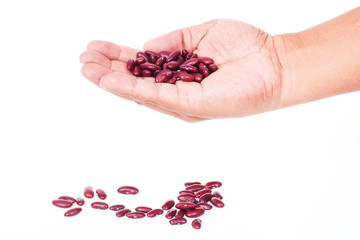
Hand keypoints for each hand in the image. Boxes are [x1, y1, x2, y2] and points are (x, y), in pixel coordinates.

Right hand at [80, 20, 283, 121]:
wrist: (275, 62)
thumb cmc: (245, 47)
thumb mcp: (201, 34)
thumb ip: (172, 42)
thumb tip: (145, 47)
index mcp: (180, 73)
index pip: (143, 66)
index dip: (119, 57)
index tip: (97, 48)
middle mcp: (178, 90)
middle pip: (136, 82)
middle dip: (108, 70)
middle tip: (84, 60)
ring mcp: (183, 101)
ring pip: (140, 92)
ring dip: (111, 80)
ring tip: (87, 68)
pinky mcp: (191, 105)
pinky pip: (155, 96)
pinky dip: (131, 87)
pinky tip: (109, 79)